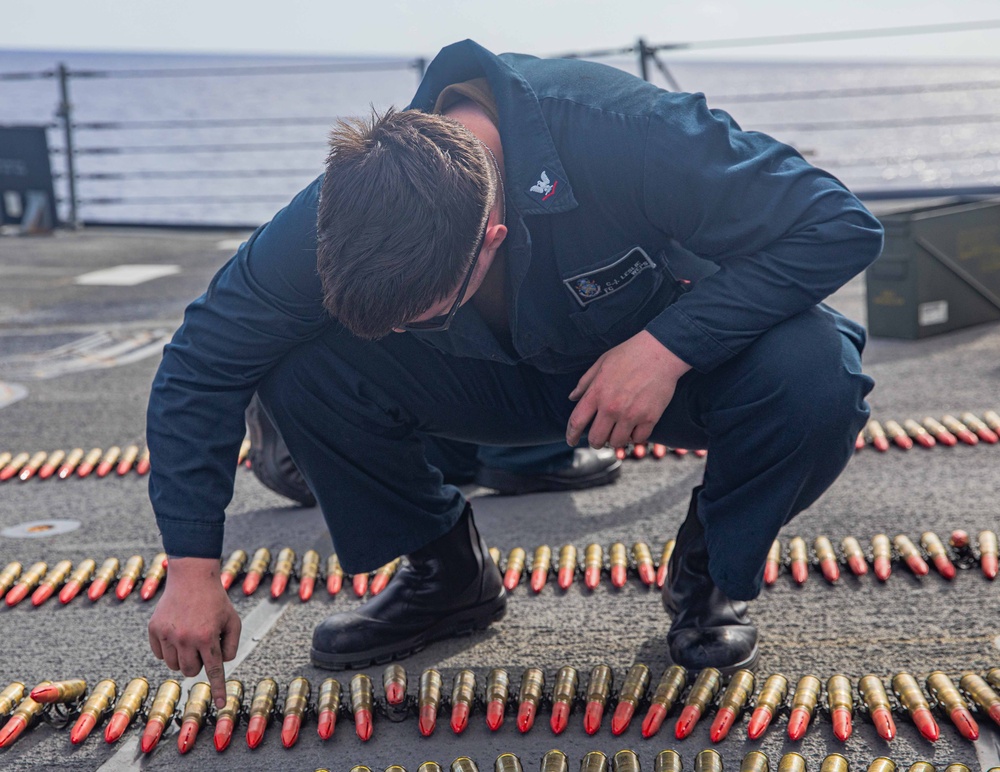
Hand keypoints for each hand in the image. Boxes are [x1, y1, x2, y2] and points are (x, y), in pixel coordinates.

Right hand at [148, 557, 241, 707]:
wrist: (192, 576)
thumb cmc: (216, 600)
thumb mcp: (233, 620)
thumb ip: (231, 646)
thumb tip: (220, 664)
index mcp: (207, 637)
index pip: (213, 671)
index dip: (217, 689)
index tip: (221, 705)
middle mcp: (186, 638)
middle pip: (190, 671)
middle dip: (198, 664)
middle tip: (202, 646)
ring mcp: (167, 634)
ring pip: (174, 665)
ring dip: (183, 658)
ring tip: (190, 638)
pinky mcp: (154, 629)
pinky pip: (160, 654)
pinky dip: (168, 650)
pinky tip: (176, 633)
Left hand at [566, 330, 691, 448]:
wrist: (661, 351)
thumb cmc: (630, 353)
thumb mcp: (602, 362)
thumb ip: (585, 382)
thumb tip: (572, 397)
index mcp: (597, 393)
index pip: (577, 421)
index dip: (571, 435)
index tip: (571, 441)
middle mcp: (611, 407)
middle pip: (596, 438)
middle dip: (595, 442)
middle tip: (599, 440)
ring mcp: (631, 414)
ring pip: (617, 442)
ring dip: (616, 440)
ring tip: (618, 434)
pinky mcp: (650, 418)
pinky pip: (638, 439)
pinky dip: (635, 437)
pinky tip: (634, 430)